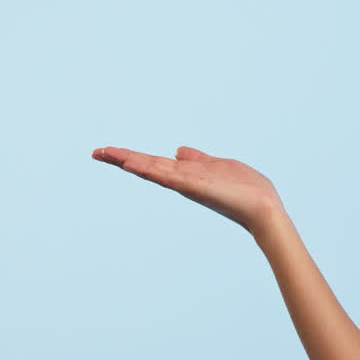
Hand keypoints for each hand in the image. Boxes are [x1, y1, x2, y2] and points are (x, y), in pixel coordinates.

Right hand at [92, 145, 285, 233]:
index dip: (132, 157)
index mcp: (187, 174)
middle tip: (96, 152)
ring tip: (108, 154)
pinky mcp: (196, 187)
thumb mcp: (218, 166)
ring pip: (155, 170)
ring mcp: (188, 184)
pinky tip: (134, 165)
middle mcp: (183, 180)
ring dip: (132, 161)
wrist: (263, 208)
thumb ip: (197, 159)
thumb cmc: (245, 190)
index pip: (154, 163)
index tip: (107, 151)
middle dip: (123, 158)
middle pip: (148, 166)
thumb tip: (179, 151)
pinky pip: (170, 177)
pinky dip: (151, 171)